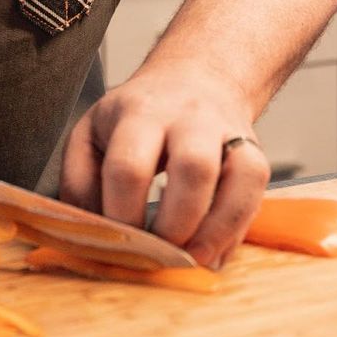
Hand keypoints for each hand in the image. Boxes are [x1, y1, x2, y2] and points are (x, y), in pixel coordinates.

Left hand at [59, 60, 270, 267]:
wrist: (196, 76)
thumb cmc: (138, 114)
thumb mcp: (92, 131)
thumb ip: (79, 182)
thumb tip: (90, 235)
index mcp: (140, 113)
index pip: (130, 166)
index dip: (123, 216)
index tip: (118, 244)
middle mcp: (192, 117)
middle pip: (194, 167)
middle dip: (176, 225)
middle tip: (157, 254)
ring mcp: (229, 132)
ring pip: (242, 176)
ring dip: (217, 230)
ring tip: (191, 259)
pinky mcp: (254, 151)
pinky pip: (257, 191)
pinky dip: (237, 230)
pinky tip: (213, 252)